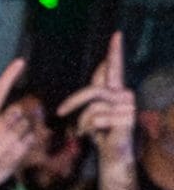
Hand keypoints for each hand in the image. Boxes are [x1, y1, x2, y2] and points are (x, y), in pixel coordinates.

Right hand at [0, 56, 33, 189]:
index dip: (10, 75)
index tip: (20, 62)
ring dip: (19, 130)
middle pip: (17, 110)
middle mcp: (0, 127)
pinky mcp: (19, 152)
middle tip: (1, 130)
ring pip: (25, 124)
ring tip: (5, 142)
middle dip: (12, 117)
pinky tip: (12, 149)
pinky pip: (30, 138)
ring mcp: (11, 139)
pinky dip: (25, 141)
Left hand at [57, 33, 135, 172]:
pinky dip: (89, 129)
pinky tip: (95, 136)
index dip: (115, 52)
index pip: (115, 68)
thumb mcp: (94, 110)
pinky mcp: (126, 120)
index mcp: (116, 90)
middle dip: (73, 102)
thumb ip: (96, 91)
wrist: (113, 154)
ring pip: (93, 107)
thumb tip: (100, 65)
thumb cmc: (101, 132)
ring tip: (86, 131)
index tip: (116, 35)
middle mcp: (124, 95)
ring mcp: (127, 107)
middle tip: (61, 111)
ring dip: (83, 122)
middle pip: (93, 91)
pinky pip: (97, 119)